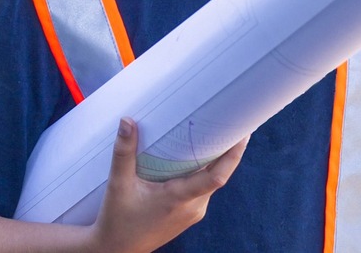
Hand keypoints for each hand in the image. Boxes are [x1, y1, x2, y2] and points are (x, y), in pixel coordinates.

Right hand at [86, 118, 248, 252]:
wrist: (117, 250)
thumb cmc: (117, 220)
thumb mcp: (118, 185)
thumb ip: (123, 153)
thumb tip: (127, 120)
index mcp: (179, 198)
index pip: (217, 177)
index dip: (234, 155)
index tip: (244, 134)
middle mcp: (194, 207)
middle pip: (219, 174)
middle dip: (227, 150)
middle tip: (230, 121)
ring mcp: (195, 212)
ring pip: (212, 181)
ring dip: (216, 160)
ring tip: (217, 132)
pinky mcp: (191, 214)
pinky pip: (204, 188)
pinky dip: (205, 171)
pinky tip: (200, 156)